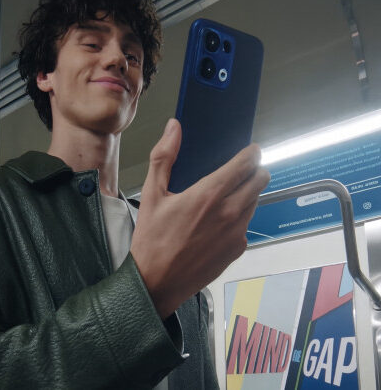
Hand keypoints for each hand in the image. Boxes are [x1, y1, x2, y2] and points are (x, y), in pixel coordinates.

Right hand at [130, 118, 269, 318]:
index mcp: (208, 194)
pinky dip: (240, 217)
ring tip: (227, 194)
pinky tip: (219, 221)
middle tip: (242, 170)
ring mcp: (236, 233)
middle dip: (254, 170)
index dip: (252, 153)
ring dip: (248, 193)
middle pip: (260, 180)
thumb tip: (174, 128)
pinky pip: (247, 225)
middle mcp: (229, 212)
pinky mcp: (237, 249)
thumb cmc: (152, 240)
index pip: (245, 164)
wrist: (156, 282)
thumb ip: (164, 157)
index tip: (251, 150)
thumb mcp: (151, 194)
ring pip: (256, 202)